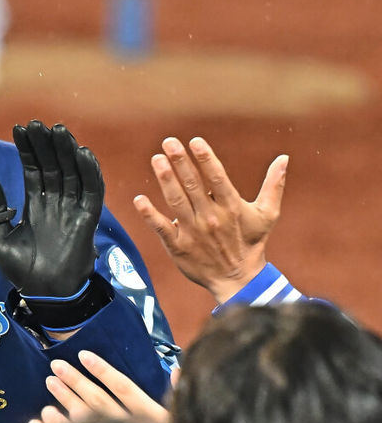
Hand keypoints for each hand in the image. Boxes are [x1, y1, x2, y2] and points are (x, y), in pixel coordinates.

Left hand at [0, 120, 103, 298]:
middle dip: (46, 144)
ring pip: (72, 173)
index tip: (19, 128)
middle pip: (52, 166)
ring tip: (58, 130)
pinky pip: (92, 192)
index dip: (28, 150)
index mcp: (35, 205)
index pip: (33, 170)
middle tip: (38, 123)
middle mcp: (55, 203)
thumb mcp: (0, 238)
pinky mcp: (87, 219)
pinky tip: (83, 153)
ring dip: (67, 151)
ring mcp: (72, 209)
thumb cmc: (22, 271)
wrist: (43, 294)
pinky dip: (90, 172)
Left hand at [26, 350, 170, 422]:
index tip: (83, 355)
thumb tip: (176, 368)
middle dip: (76, 381)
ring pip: (83, 420)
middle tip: (55, 366)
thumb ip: (179, 396)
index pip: (123, 388)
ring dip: (65, 400)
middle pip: (98, 401)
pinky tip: (42, 417)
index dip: (103, 371)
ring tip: (49, 383)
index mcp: (152, 418)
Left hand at [133, 136, 287, 303]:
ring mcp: (193, 232)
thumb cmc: (252, 245)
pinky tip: (139, 200)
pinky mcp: (178, 246)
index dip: (205, 158)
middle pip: (193, 185)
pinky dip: (149, 214)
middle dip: (181, 162)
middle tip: (169, 142)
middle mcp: (211, 217)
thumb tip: (284, 158)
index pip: (217, 177)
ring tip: (157, 160)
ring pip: (176, 201)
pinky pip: (162, 227)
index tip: (195, 141)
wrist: (237, 280)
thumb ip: (274, 186)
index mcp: (231, 207)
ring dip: (165, 180)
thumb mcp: (268, 215)